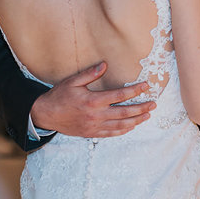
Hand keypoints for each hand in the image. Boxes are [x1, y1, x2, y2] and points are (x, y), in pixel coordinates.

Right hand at [30, 62, 153, 137]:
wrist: (46, 115)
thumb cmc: (59, 96)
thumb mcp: (72, 81)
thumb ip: (89, 74)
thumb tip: (104, 64)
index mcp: (93, 101)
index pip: (119, 96)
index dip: (135, 91)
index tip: (145, 86)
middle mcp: (96, 115)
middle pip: (125, 113)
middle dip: (141, 108)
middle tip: (153, 104)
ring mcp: (95, 126)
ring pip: (121, 125)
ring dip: (136, 121)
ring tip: (147, 116)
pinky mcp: (92, 133)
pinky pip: (112, 134)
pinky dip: (123, 130)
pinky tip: (131, 126)